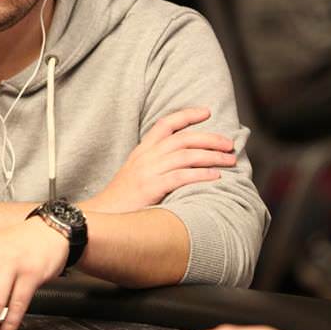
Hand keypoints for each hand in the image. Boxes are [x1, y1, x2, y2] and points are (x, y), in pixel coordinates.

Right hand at [82, 107, 235, 213]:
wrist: (101, 217)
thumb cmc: (122, 200)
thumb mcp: (135, 174)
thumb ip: (154, 164)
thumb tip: (181, 161)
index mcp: (142, 151)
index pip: (166, 123)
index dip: (187, 115)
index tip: (206, 112)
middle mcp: (146, 157)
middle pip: (183, 138)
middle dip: (210, 138)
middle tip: (229, 143)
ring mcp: (148, 172)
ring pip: (186, 155)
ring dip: (211, 156)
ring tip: (229, 160)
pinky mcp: (151, 189)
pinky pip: (181, 177)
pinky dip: (201, 174)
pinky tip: (215, 176)